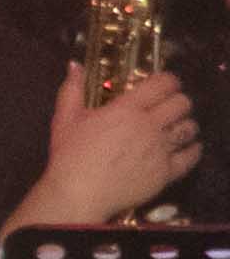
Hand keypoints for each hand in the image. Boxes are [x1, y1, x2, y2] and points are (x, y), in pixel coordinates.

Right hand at [25, 63, 199, 232]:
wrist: (79, 193)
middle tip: (168, 106)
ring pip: (189, 128)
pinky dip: (193, 150)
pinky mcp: (166, 171)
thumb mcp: (65, 118)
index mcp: (127, 109)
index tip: (164, 84)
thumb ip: (72, 89)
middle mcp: (150, 126)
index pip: (163, 84)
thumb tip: (75, 65)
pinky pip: (191, 157)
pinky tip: (187, 149)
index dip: (168, 80)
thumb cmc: (70, 155)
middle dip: (178, 101)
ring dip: (185, 124)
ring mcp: (161, 149)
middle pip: (182, 104)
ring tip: (176, 128)